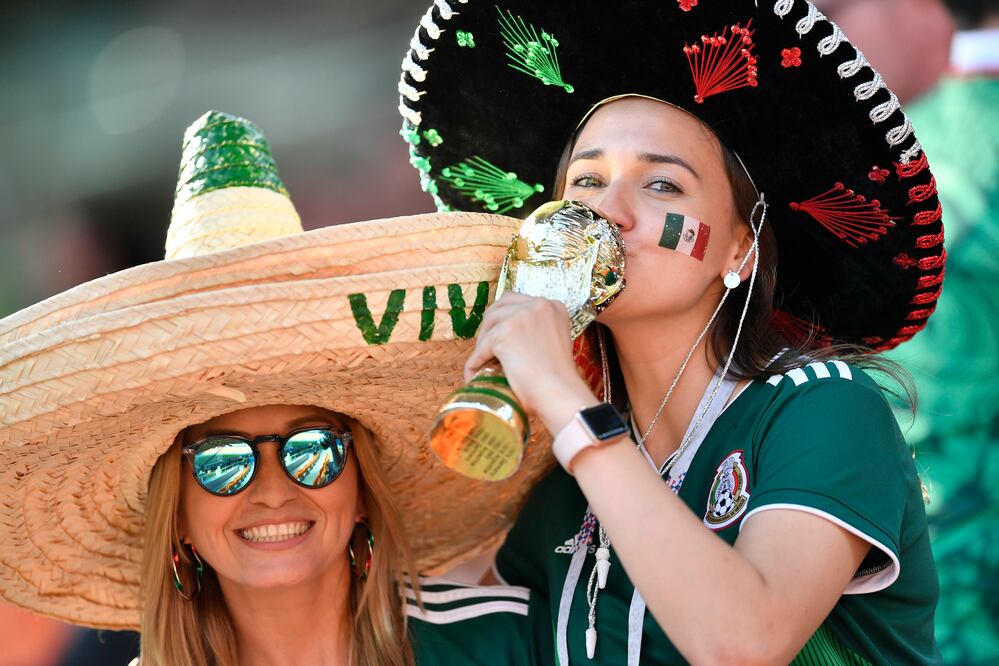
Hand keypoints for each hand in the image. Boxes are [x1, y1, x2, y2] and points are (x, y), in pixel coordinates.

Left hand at [463, 293, 597, 433]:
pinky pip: (481, 349)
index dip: (504, 317)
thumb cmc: (559, 378)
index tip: (498, 331)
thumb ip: (537, 330)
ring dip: (481, 344)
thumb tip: (511, 336)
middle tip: (485, 346)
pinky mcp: (504, 333)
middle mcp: (538, 305)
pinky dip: (475, 362)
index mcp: (553, 306)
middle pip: (500, 308)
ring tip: (481, 362)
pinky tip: (473, 374)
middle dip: (489, 326)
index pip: (517, 302)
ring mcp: (520, 317)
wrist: (561, 394)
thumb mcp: (554, 341)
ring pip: (489, 326)